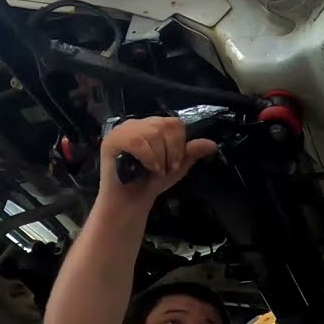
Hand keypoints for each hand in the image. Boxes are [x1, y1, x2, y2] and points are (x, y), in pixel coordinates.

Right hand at [99, 116, 217, 203]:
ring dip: (159, 157)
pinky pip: (136, 141)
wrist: (133, 201)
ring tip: (155, 170)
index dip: (180, 143)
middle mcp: (137, 124)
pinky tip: (148, 168)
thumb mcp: (177, 165)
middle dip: (171, 151)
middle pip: (164, 125)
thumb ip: (191, 152)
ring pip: (152, 133)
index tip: (176, 163)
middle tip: (166, 169)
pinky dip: (148, 157)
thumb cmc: (152, 181)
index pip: (173, 123)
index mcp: (152, 126)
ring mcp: (122, 131)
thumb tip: (212, 144)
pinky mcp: (111, 141)